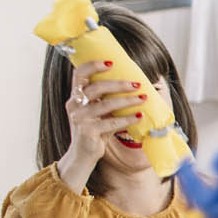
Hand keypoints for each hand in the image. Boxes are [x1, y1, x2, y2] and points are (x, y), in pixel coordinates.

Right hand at [56, 58, 149, 190]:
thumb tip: (130, 83)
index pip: (79, 75)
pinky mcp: (88, 132)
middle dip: (119, 84)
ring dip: (127, 101)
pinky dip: (127, 119)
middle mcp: (74, 105)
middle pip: (96, 88)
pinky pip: (111, 123)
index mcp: (75, 97)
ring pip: (105, 105)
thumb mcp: (98, 112)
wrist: (83, 155)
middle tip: (137, 84)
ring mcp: (79, 119)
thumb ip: (105, 98)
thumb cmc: (94, 130)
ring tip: (143, 98)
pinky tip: (140, 116)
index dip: (93, 66)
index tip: (111, 62)